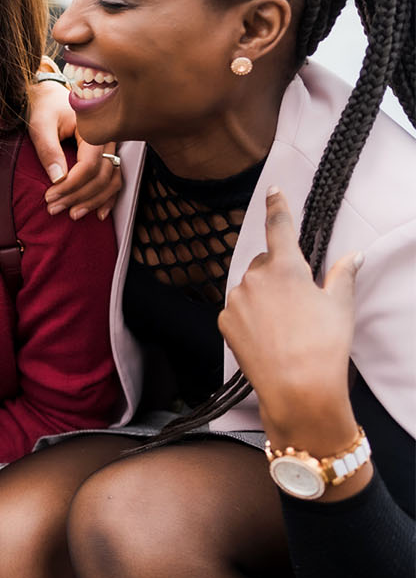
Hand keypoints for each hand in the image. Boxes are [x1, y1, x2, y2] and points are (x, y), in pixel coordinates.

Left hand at [25, 81, 121, 220]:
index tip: (49, 197)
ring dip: (94, 201)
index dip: (71, 186)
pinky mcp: (108, 155)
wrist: (51, 96)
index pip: (89, 165)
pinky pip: (115, 179)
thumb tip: (57, 180)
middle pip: (102, 176)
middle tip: (54, 209)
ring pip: (112, 181)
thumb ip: (48, 149)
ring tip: (72, 215)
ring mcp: (110, 148)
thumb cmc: (45, 108)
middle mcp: (108, 138)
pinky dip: (109, 198)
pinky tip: (99, 214)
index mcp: (94, 128)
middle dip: (78, 197)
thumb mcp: (40, 124)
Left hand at [220, 187, 360, 453]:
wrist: (296, 386)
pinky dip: (250, 316)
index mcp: (284, 267)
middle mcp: (253, 277)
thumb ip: (342, 275)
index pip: (279, 227)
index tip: (273, 191)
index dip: (277, 207)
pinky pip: (238, 309)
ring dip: (263, 296)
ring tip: (285, 326)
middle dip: (279, 274)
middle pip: (265, 264)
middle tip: (300, 302)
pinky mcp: (224, 321)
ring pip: (250, 287)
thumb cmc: (323, 344)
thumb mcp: (339, 306)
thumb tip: (353, 256)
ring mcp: (235, 299)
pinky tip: (268, 336)